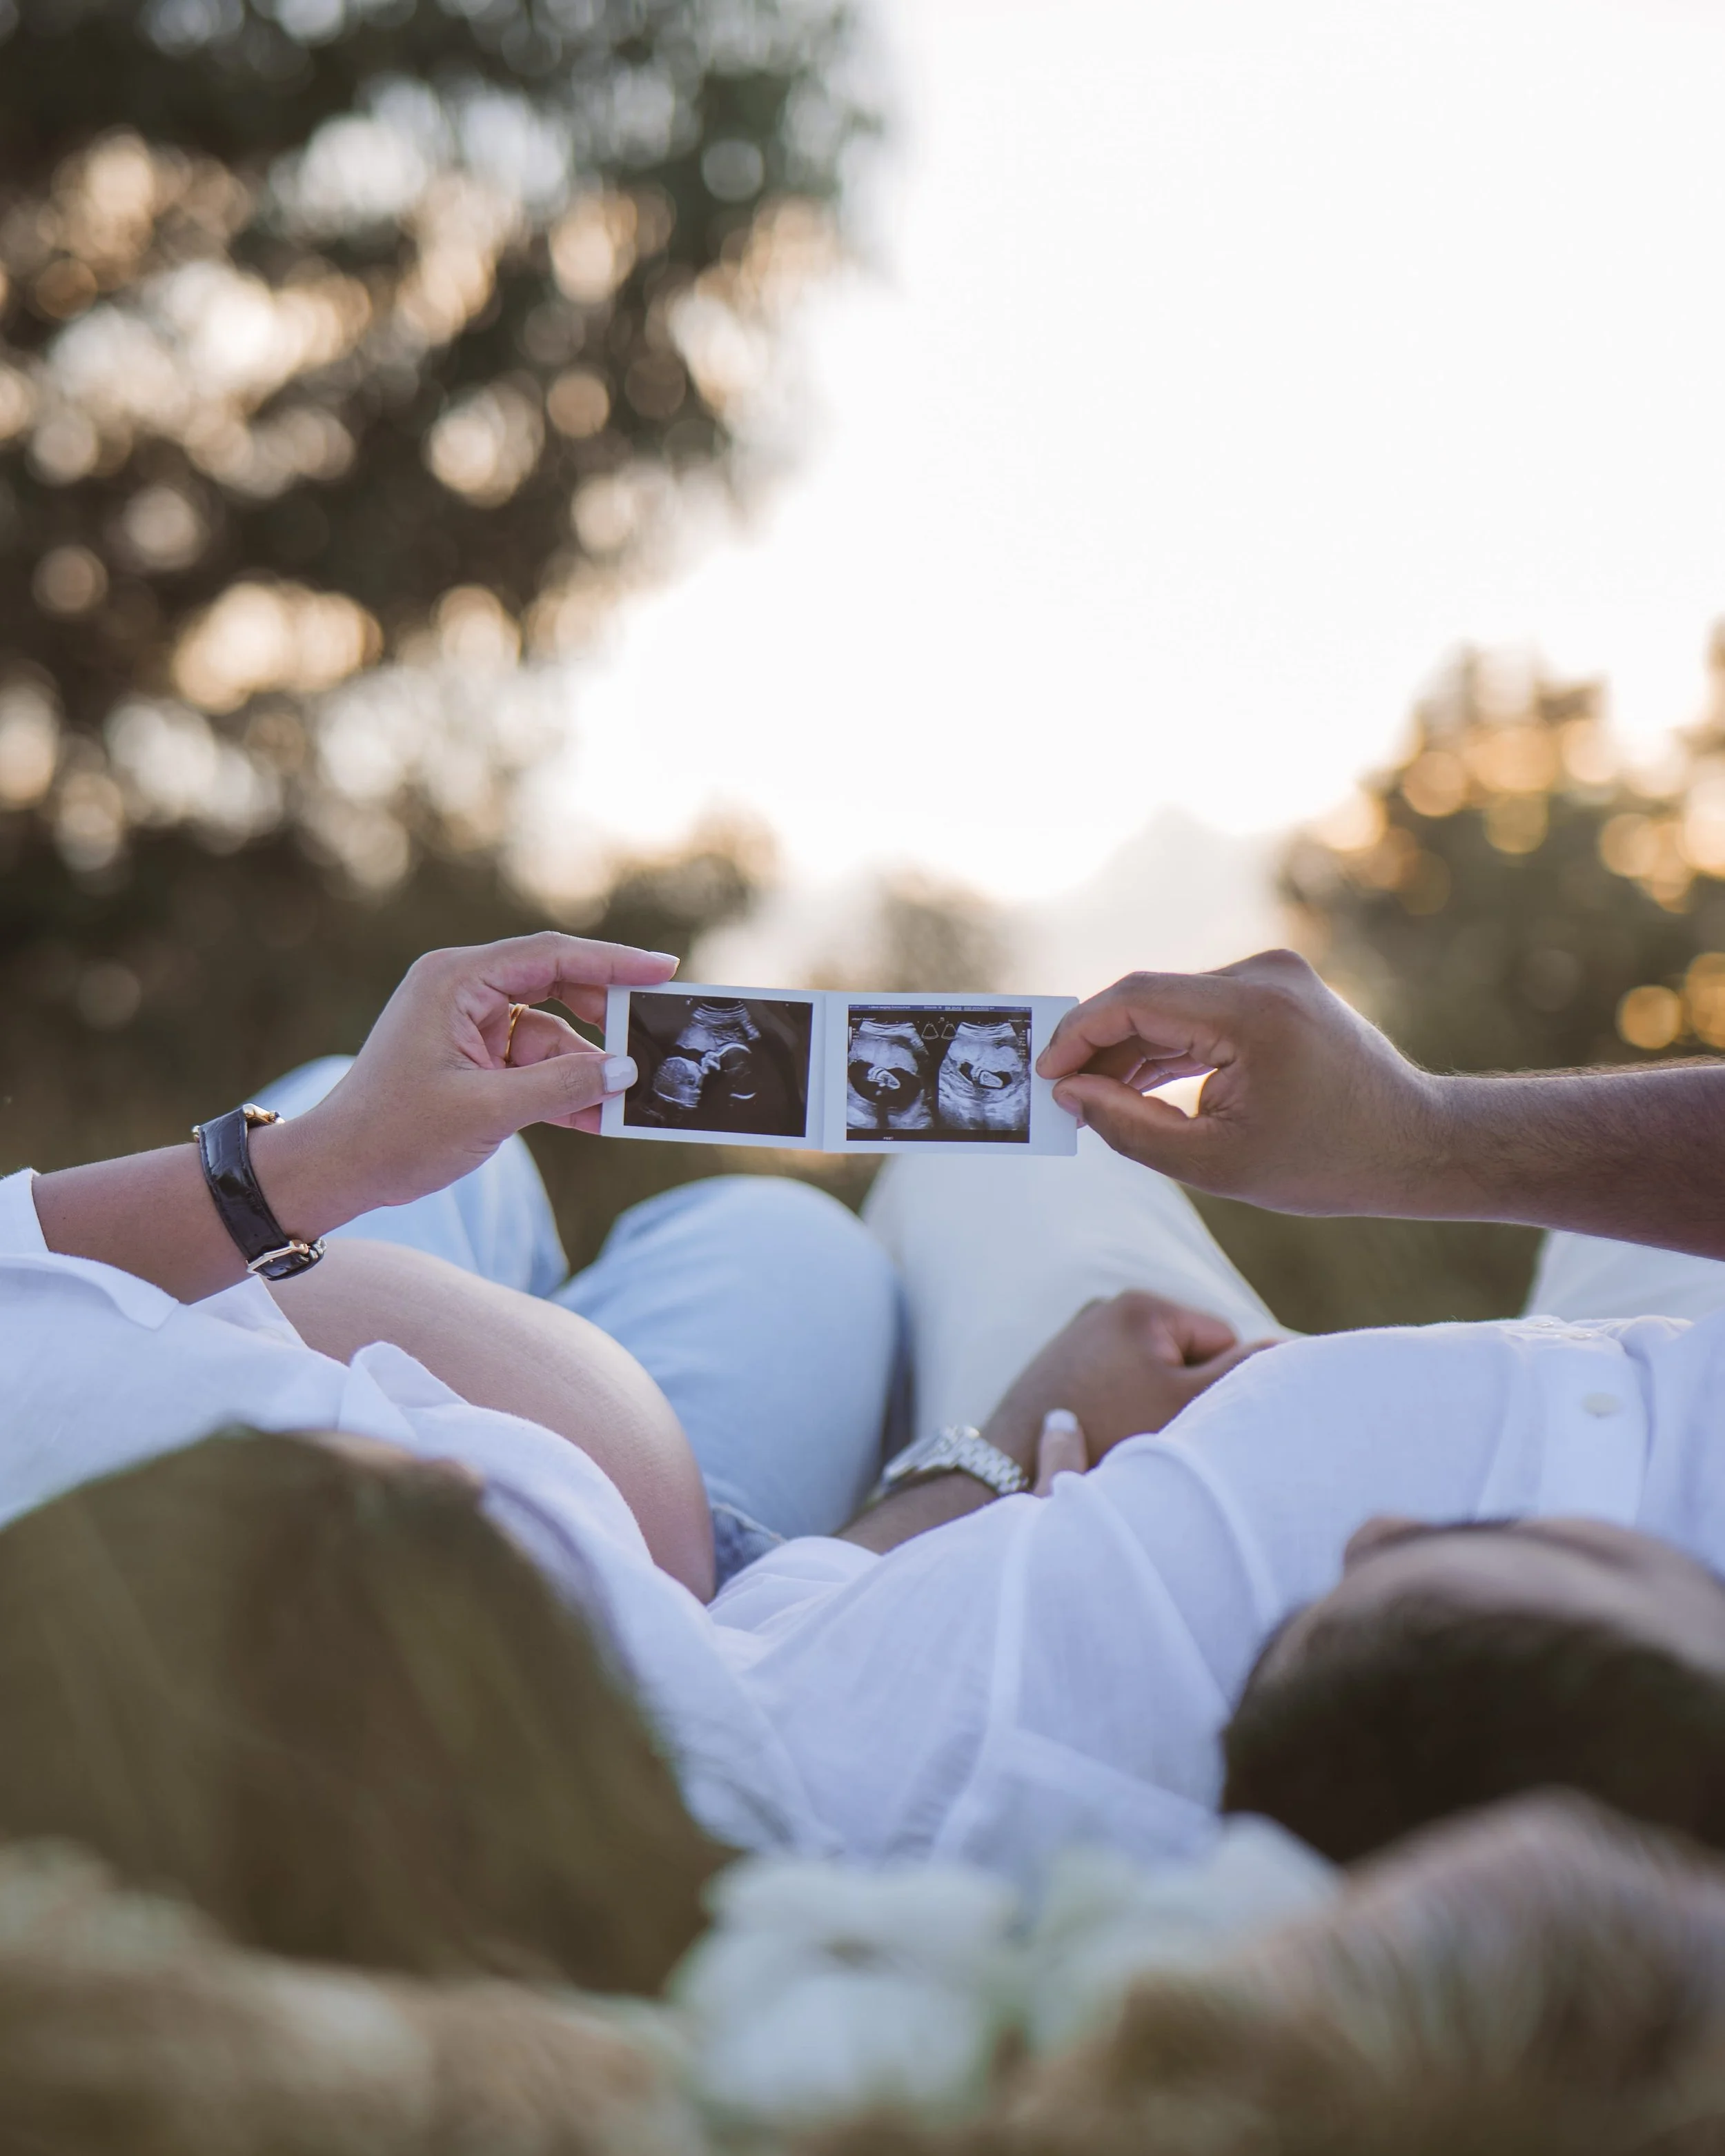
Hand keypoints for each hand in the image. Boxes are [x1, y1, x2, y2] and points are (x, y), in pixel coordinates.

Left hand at [278, 931, 675, 1216]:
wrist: (337, 1171)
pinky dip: (563, 1089)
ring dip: (585, 1070)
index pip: (551, 955)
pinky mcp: (474, 1060)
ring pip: (551, 1034)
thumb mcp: (487, 1111)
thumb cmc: (395, 1134)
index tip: (664, 971)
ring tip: (626, 1103)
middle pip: (557, 986)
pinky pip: (534, 1065)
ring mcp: (469, 1026)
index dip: (613, 961)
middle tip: (654, 1039)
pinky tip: (599, 1118)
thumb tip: (625, 1071)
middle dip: (604, 1018)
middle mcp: (464, 990)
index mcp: (456, 979)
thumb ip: (562, 1086)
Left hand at [979, 1289, 1272, 1473]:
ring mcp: (1077, 1337)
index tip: (1193, 1420)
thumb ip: (1242, 1372)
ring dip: (1152, 1405)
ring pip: (1149, 1376)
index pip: (1221, 1339)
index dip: (1220, 1387)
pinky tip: (1105, 1437)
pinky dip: (1119, 1410)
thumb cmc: (1106, 1433)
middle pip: (1184, 1356)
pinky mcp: (1058, 1368)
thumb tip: (1291, 1348)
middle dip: (1183, 1394)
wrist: (1012, 1468)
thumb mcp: (1186, 1403)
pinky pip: (1114, 1387)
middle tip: (1160, 1433)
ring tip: (1128, 1438)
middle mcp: (1105, 1308)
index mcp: (1142, 1304)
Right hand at [1035, 948, 1442, 1216]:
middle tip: (1062, 1098)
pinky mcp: (1277, 988)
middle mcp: (1264, 974)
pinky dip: (1167, 1045)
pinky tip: (1138, 1085)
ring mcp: (1273, 976)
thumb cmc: (1325, 1163)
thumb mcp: (1215, 1164)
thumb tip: (1070, 1092)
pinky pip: (1200, 1009)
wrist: (1415, 1144)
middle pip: (1149, 997)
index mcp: (1252, 1011)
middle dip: (1098, 1046)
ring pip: (1171, 1004)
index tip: (1045, 1076)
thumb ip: (1129, 1127)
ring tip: (1095, 1100)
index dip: (1078, 1034)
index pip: (1135, 999)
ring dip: (1130, 1048)